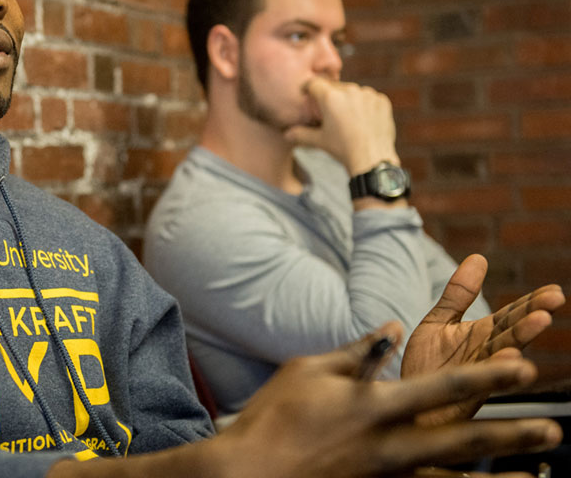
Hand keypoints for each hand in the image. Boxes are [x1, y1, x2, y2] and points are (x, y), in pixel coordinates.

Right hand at [204, 325, 560, 477]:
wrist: (248, 472)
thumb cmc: (274, 414)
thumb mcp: (309, 369)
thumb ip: (358, 351)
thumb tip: (392, 325)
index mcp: (373, 406)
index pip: (441, 386)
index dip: (486, 375)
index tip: (523, 366)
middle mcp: (388, 445)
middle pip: (461, 440)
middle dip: (510, 435)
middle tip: (553, 432)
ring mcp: (384, 476)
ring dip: (498, 477)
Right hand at [284, 76, 398, 175]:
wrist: (372, 159)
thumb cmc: (343, 149)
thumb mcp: (318, 141)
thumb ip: (300, 134)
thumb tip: (286, 134)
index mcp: (330, 97)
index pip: (314, 83)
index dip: (308, 88)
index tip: (307, 93)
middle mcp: (349, 90)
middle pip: (334, 87)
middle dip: (330, 96)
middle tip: (329, 111)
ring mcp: (368, 94)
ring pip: (353, 92)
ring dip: (349, 100)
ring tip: (348, 118)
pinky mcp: (382, 100)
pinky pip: (369, 98)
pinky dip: (365, 105)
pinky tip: (364, 119)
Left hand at [402, 254, 565, 424]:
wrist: (402, 400)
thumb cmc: (425, 365)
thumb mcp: (440, 322)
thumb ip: (458, 294)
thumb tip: (479, 257)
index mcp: (481, 335)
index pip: (511, 315)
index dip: (531, 303)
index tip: (554, 291)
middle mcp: (484, 354)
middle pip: (512, 332)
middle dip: (532, 317)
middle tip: (553, 302)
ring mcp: (476, 374)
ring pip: (502, 355)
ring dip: (521, 339)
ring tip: (538, 322)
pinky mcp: (462, 392)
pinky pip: (480, 381)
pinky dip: (495, 370)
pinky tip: (506, 357)